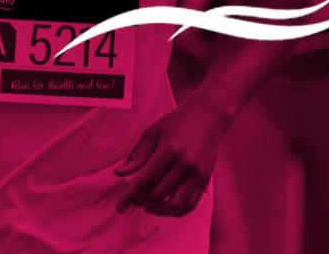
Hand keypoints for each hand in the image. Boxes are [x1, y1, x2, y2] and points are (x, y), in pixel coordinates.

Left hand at [114, 95, 228, 216]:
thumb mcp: (153, 132)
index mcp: (169, 150)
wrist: (208, 116)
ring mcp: (197, 174)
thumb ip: (138, 155)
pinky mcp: (205, 179)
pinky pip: (191, 204)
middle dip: (142, 202)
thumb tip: (120, 173)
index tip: (120, 207)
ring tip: (149, 207)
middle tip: (135, 201)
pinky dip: (177, 211)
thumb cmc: (178, 122)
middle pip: (159, 194)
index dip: (130, 196)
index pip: (146, 181)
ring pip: (175, 204)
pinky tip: (167, 208)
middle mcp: (184, 164)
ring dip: (159, 210)